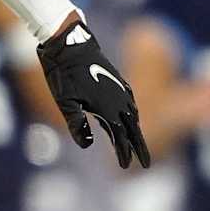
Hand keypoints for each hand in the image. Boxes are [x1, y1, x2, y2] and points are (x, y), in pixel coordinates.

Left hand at [37, 20, 150, 168]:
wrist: (70, 44)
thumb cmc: (63, 74)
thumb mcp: (65, 102)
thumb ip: (76, 124)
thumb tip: (87, 144)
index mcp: (108, 108)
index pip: (121, 137)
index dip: (124, 153)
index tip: (125, 167)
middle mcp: (119, 100)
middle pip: (134, 129)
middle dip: (139, 147)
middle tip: (145, 164)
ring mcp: (121, 88)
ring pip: (134, 115)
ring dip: (137, 131)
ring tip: (139, 144)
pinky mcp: (117, 80)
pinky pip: (131, 102)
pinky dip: (134, 114)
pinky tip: (132, 117)